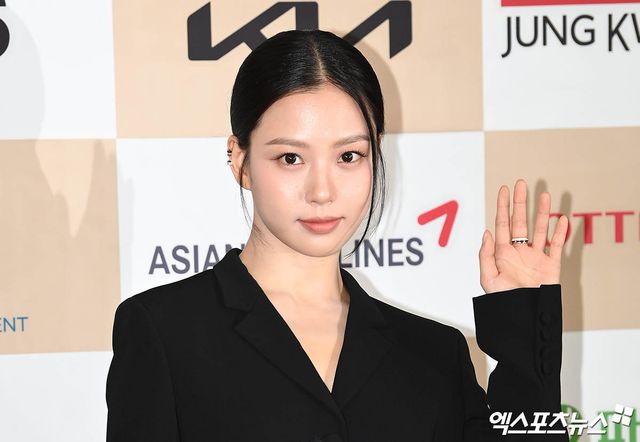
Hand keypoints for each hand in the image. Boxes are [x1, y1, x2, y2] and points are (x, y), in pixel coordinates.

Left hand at [478, 179, 567, 293]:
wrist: (524, 318)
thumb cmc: (503, 301)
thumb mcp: (488, 278)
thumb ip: (486, 255)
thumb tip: (487, 232)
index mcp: (503, 253)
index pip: (502, 224)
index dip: (503, 206)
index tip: (504, 189)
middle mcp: (519, 251)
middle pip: (520, 221)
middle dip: (520, 202)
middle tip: (521, 184)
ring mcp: (536, 257)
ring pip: (540, 229)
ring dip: (542, 212)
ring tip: (545, 195)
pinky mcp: (551, 265)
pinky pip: (557, 245)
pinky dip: (560, 232)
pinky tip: (562, 218)